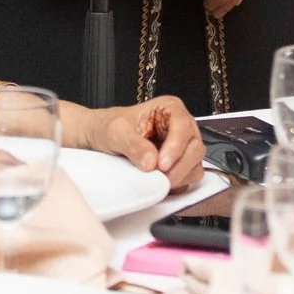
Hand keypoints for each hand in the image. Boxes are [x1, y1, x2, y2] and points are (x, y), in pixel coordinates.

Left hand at [68, 95, 203, 190]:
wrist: (98, 137)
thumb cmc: (108, 126)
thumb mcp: (115, 131)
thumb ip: (133, 145)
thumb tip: (151, 161)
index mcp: (169, 109)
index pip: (183, 127)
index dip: (176, 147)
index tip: (162, 164)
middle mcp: (179, 127)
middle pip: (195, 148)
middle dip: (179, 166)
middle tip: (160, 177)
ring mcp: (181, 147)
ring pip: (195, 165)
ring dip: (180, 177)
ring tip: (159, 181)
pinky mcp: (178, 164)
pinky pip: (188, 177)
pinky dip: (178, 184)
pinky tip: (161, 183)